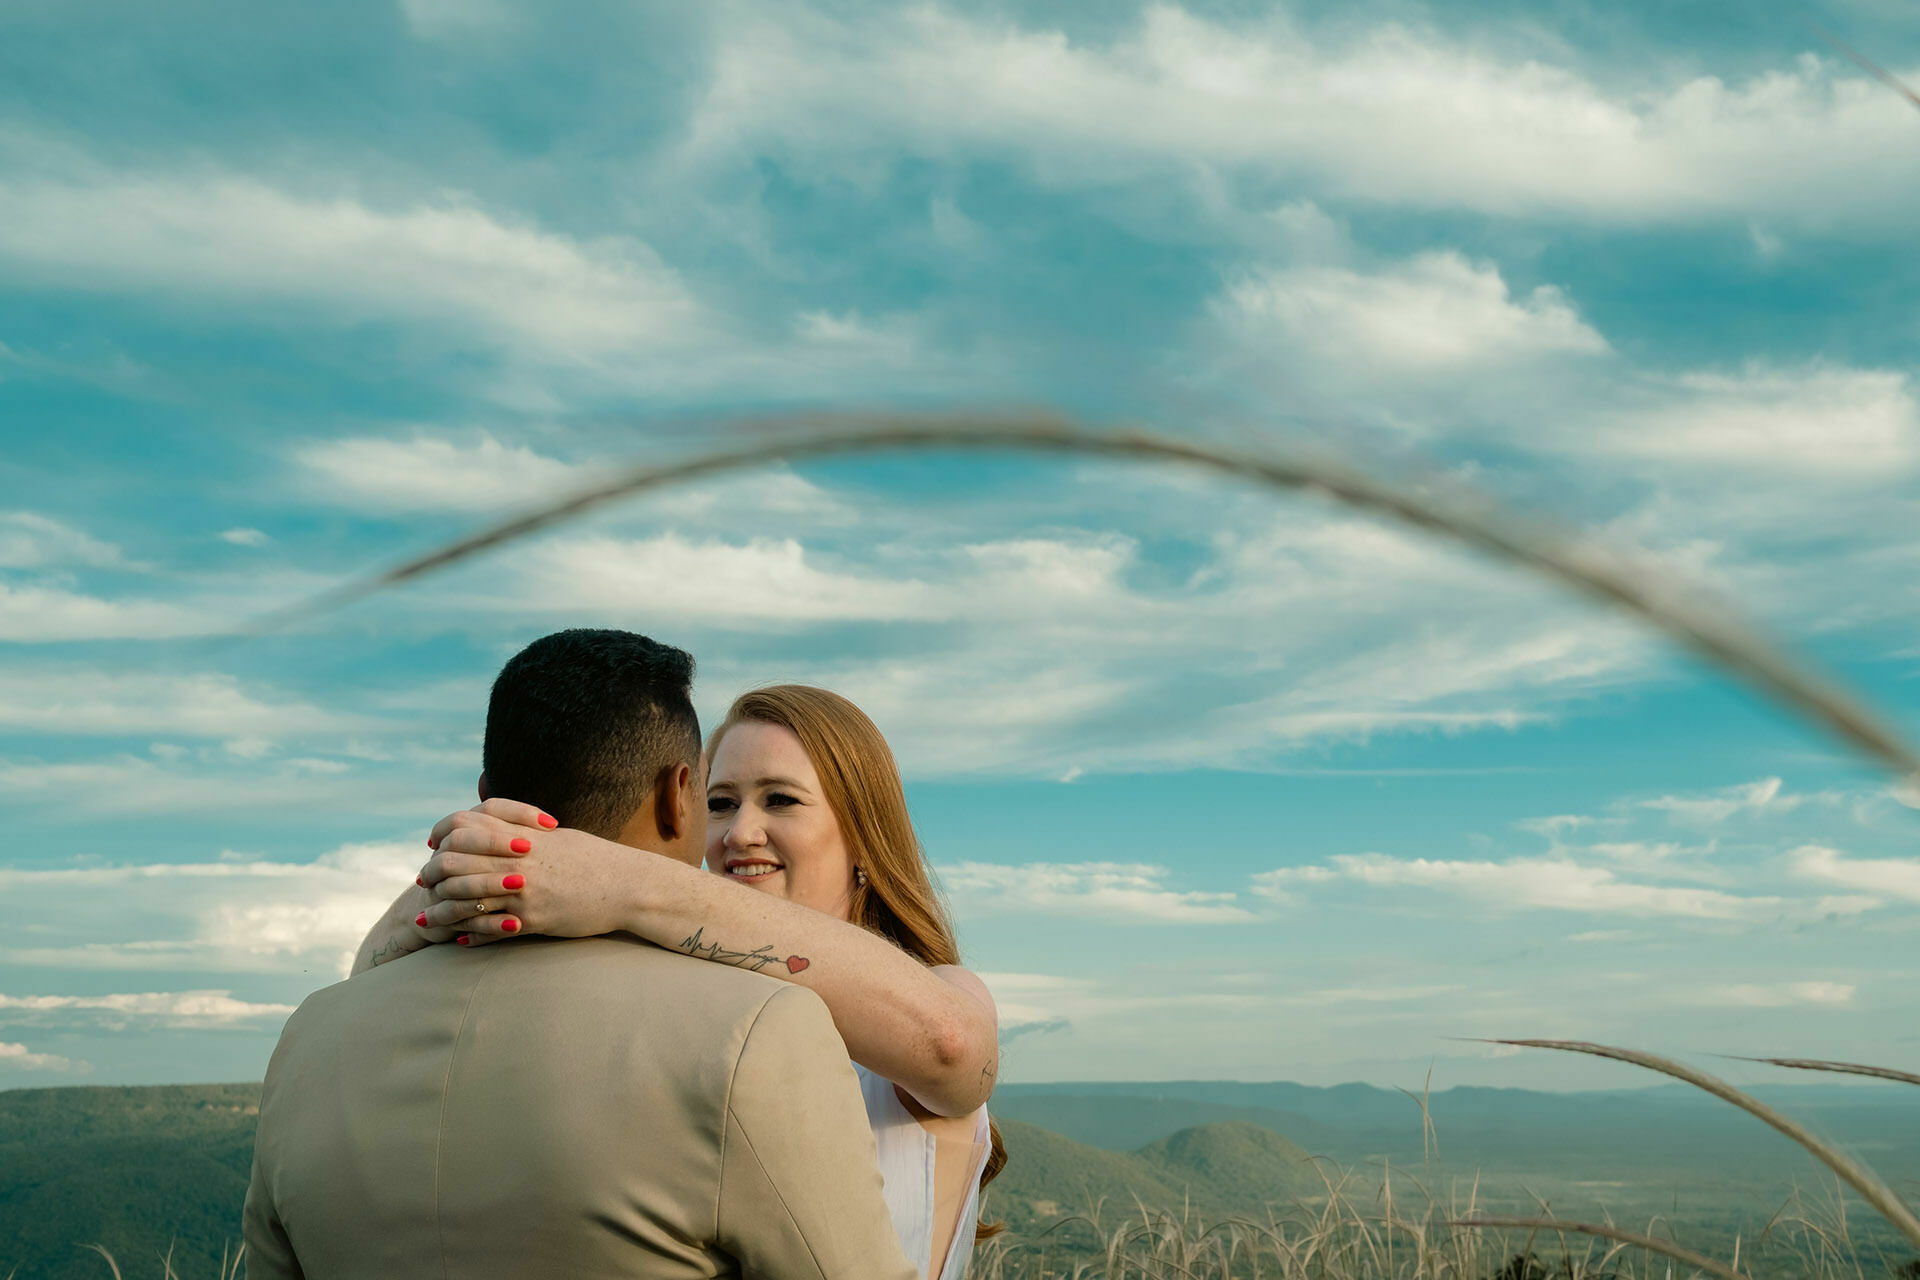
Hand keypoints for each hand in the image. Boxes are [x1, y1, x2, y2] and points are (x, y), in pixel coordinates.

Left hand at [419, 798, 650, 946]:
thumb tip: (498, 828)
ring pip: (465, 901)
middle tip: (424, 882)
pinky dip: (471, 936)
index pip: (463, 825)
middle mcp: (517, 861)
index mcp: (522, 835)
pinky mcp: (534, 919)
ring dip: (441, 911)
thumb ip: (523, 830)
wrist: (629, 886)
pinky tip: (460, 939)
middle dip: (432, 873)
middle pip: (454, 862)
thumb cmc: (595, 859)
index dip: (442, 833)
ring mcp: (523, 892)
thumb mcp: (557, 837)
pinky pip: (490, 931)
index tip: (434, 844)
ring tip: (427, 920)